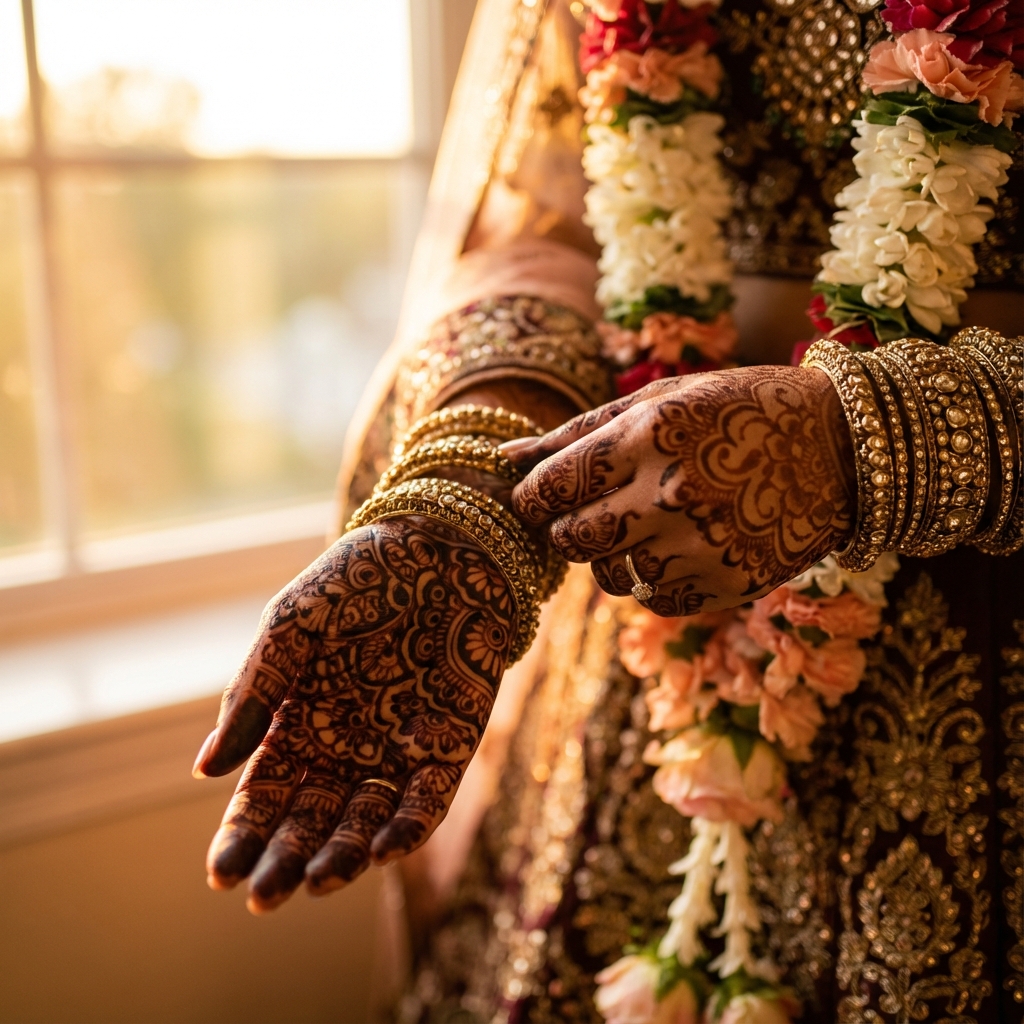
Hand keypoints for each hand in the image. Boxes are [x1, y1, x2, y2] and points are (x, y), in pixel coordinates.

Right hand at [193, 515, 514, 911]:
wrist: (440, 544)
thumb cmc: (356, 578)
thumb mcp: (291, 624)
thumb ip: (254, 691)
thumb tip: (207, 769)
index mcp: (300, 722)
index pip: (265, 794)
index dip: (243, 834)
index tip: (221, 873)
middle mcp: (346, 746)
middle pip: (310, 820)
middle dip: (286, 860)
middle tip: (264, 895)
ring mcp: (397, 749)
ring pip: (366, 820)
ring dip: (343, 856)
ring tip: (317, 882)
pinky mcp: (449, 744)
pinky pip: (428, 799)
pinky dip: (408, 826)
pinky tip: (382, 850)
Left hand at [501, 366, 854, 615]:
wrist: (844, 448)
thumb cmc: (741, 409)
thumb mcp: (663, 400)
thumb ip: (578, 432)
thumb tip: (506, 458)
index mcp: (650, 436)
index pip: (550, 490)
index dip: (534, 498)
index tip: (542, 497)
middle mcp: (671, 495)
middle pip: (571, 540)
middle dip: (568, 527)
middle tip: (595, 509)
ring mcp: (702, 546)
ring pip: (610, 577)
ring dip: (615, 554)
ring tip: (654, 520)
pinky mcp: (726, 586)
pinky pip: (654, 598)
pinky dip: (655, 577)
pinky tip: (685, 543)